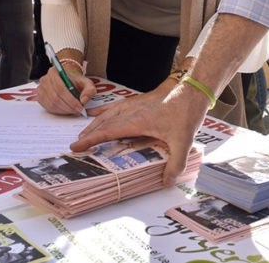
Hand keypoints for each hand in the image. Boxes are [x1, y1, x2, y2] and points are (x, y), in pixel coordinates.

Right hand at [36, 67, 93, 115]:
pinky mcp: (40, 98)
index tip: (80, 107)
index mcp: (54, 72)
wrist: (68, 81)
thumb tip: (83, 100)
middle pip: (56, 98)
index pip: (61, 88)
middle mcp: (45, 80)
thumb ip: (89, 90)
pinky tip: (66, 110)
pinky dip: (59, 111)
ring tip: (73, 110)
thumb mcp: (86, 83)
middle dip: (69, 107)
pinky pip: (48, 108)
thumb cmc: (76, 82)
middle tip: (78, 111)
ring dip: (64, 110)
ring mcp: (40, 89)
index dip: (71, 100)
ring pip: (52, 104)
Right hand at [71, 79, 208, 185]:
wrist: (192, 89)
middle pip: (104, 123)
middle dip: (89, 134)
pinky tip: (98, 112)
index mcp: (136, 121)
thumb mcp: (183, 140)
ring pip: (108, 114)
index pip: (107, 132)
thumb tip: (166, 181)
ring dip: (95, 124)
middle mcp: (131, 111)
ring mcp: (135, 104)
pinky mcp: (140, 101)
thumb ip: (176, 162)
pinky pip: (116, 106)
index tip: (76, 147)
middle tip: (76, 145)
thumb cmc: (186, 111)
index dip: (91, 140)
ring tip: (85, 133)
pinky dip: (105, 111)